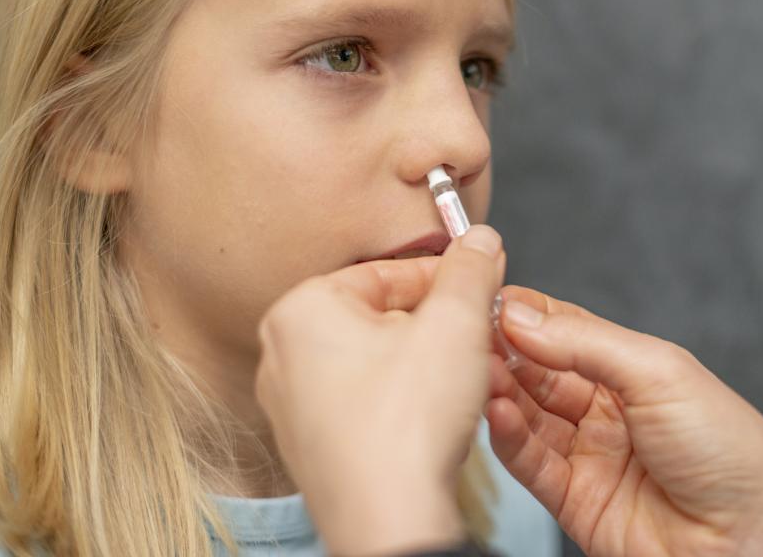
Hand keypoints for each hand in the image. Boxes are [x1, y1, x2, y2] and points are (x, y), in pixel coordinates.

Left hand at [255, 225, 505, 555]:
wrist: (389, 521)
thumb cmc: (406, 428)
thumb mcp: (456, 325)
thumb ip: (470, 271)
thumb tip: (479, 240)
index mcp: (300, 311)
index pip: (385, 273)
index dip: (444, 277)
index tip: (479, 281)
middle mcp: (282, 355)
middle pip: (379, 316)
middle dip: (435, 325)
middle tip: (477, 335)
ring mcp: (292, 406)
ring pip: (375, 362)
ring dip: (425, 363)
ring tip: (462, 378)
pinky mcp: (312, 447)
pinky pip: (364, 404)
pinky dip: (403, 402)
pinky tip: (435, 418)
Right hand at [486, 286, 762, 556]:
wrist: (754, 542)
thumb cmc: (732, 454)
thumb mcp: (661, 373)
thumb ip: (586, 343)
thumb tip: (522, 315)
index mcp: (634, 369)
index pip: (565, 330)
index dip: (527, 313)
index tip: (487, 294)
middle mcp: (607, 410)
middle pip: (538, 370)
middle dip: (503, 348)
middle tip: (466, 329)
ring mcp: (589, 455)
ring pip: (526, 414)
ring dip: (498, 389)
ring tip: (473, 368)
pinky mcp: (574, 501)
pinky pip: (529, 462)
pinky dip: (507, 436)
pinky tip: (494, 410)